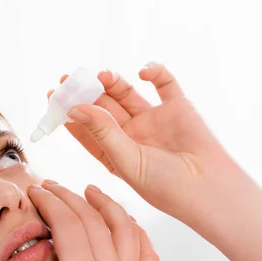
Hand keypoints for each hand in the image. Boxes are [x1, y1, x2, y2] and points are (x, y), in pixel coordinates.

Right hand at [0, 182, 158, 260]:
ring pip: (126, 230)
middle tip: (50, 186)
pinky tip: (127, 225)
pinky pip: (148, 255)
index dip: (50, 201)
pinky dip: (138, 233)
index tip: (34, 189)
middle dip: (70, 197)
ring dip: (108, 205)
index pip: (69, 224)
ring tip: (89, 190)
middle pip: (95, 221)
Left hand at [50, 63, 235, 221]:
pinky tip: (142, 72)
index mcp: (115, 153)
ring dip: (113, 82)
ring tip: (102, 76)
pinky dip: (154, 72)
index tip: (53, 98)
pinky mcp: (177, 107)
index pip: (87, 130)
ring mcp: (153, 119)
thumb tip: (74, 108)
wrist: (208, 188)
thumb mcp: (126, 160)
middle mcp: (132, 135)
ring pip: (127, 94)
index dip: (70, 114)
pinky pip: (164, 84)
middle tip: (70, 78)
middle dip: (86, 93)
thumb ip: (102, 132)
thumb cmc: (165, 185)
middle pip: (103, 108)